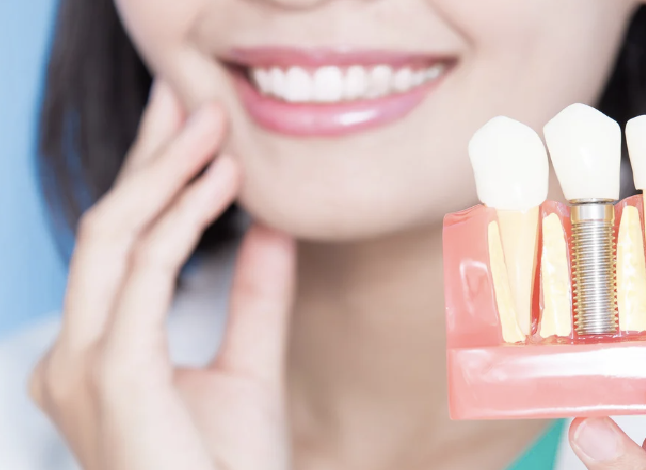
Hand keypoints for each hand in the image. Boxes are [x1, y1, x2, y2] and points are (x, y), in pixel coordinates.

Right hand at [28, 80, 294, 469]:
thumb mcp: (250, 366)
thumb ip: (256, 297)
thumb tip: (274, 229)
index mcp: (94, 352)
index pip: (117, 246)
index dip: (148, 180)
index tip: (184, 129)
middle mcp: (70, 354)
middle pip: (104, 226)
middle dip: (145, 157)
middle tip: (187, 99)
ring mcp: (81, 363)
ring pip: (114, 235)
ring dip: (166, 171)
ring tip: (214, 125)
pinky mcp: (109, 373)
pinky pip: (144, 269)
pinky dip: (183, 216)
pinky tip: (223, 181)